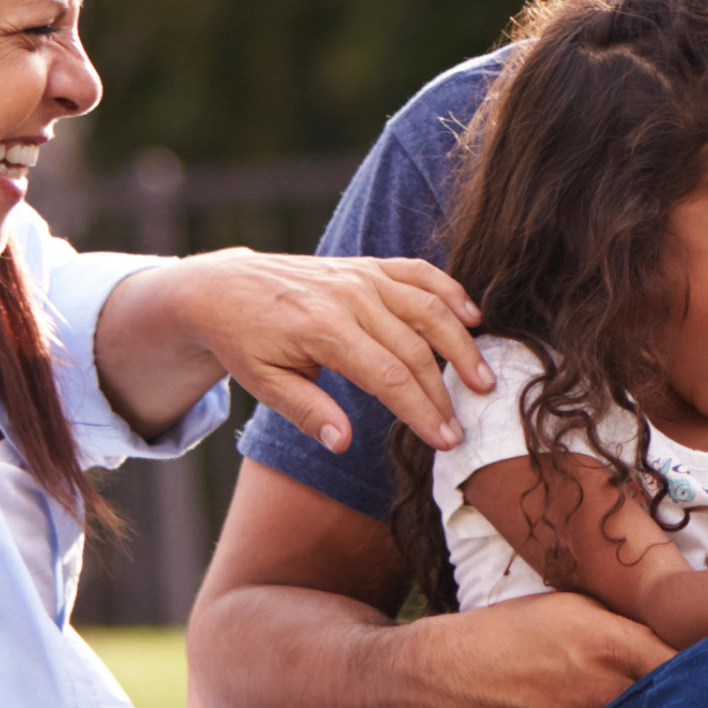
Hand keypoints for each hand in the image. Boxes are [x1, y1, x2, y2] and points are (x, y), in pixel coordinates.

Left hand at [149, 248, 487, 451]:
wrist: (224, 287)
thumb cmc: (243, 341)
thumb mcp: (263, 384)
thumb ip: (306, 412)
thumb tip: (343, 443)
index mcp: (323, 329)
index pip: (388, 376)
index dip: (421, 411)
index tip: (445, 440)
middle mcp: (349, 297)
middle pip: (415, 348)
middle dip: (443, 392)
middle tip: (465, 427)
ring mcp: (361, 276)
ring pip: (428, 308)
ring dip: (462, 344)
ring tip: (483, 379)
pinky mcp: (367, 265)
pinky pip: (419, 273)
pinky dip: (451, 292)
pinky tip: (474, 317)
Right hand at [434, 592, 672, 707]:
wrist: (449, 678)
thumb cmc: (510, 632)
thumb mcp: (572, 606)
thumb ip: (625, 624)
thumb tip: (668, 634)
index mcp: (615, 646)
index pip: (686, 660)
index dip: (705, 661)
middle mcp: (607, 693)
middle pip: (668, 700)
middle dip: (676, 693)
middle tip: (684, 686)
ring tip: (618, 699)